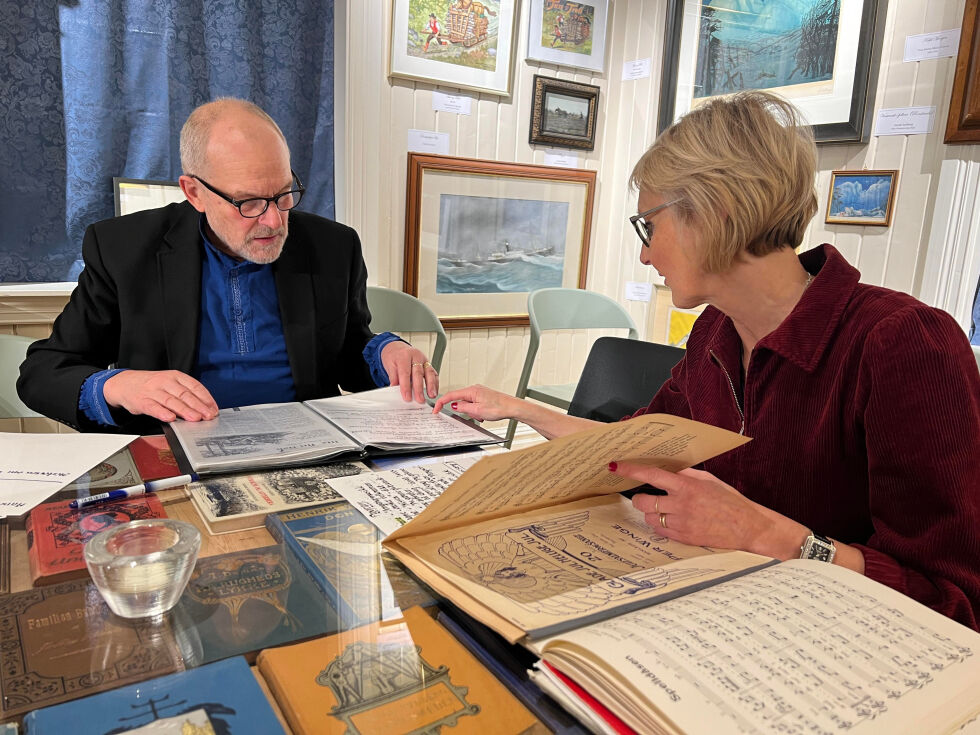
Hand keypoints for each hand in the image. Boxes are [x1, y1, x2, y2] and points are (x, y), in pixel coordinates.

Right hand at [103, 370, 218, 422]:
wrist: (124, 383)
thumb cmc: (151, 385)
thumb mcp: (170, 383)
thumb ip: (185, 393)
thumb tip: (204, 407)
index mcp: (175, 376)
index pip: (195, 386)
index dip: (206, 398)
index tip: (214, 409)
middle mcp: (165, 382)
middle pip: (185, 394)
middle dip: (199, 406)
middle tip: (209, 416)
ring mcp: (153, 391)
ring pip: (172, 401)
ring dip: (185, 410)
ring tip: (195, 418)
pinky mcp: (142, 401)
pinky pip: (153, 407)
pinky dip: (162, 413)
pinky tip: (170, 418)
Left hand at [380, 341, 438, 402]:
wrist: (397, 349)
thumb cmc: (394, 357)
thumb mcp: (389, 365)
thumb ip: (393, 377)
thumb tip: (395, 388)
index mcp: (404, 356)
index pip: (405, 373)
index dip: (406, 386)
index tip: (407, 397)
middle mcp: (416, 357)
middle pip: (418, 373)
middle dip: (419, 388)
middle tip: (419, 399)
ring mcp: (424, 360)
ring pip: (429, 373)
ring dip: (431, 385)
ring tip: (431, 395)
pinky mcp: (428, 364)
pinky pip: (434, 373)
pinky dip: (435, 383)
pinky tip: (434, 391)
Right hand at [431, 384, 520, 420]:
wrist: (513, 407)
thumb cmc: (499, 407)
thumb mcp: (477, 410)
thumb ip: (463, 408)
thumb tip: (454, 406)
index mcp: (471, 391)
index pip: (451, 395)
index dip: (441, 403)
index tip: (435, 410)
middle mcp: (474, 389)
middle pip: (460, 401)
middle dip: (464, 411)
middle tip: (474, 415)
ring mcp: (479, 393)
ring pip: (468, 405)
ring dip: (472, 413)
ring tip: (483, 416)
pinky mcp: (483, 397)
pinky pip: (474, 405)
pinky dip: (477, 412)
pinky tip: (485, 415)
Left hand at [609, 462, 807, 558]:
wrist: (748, 528)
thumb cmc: (729, 501)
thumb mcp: (708, 481)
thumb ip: (685, 475)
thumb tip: (665, 469)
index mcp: (687, 486)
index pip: (651, 475)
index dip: (631, 470)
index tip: (617, 466)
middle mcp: (681, 505)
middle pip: (643, 501)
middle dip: (639, 498)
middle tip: (643, 496)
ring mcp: (681, 524)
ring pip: (649, 518)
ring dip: (651, 513)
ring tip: (665, 510)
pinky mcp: (683, 538)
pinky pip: (660, 531)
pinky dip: (661, 525)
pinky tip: (673, 521)